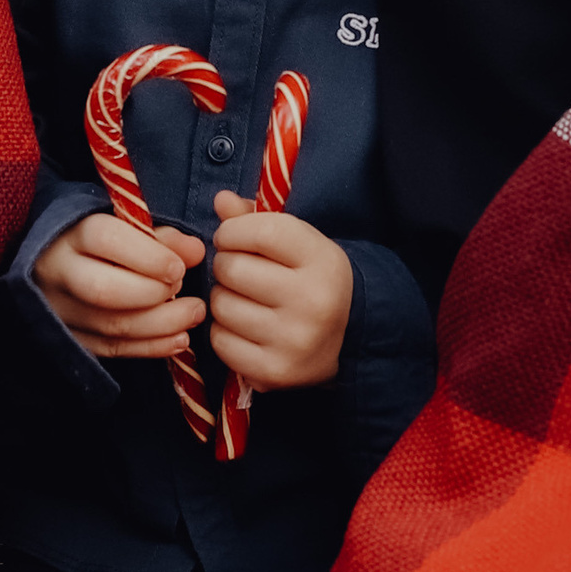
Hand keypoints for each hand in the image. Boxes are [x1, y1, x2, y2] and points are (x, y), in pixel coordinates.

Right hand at [33, 212, 207, 358]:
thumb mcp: (126, 228)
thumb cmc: (101, 242)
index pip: (106, 240)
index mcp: (70, 233)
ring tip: (193, 313)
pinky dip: (151, 347)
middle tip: (182, 286)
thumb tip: (195, 251)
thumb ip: (162, 237)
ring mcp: (60, 310)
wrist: (55, 263)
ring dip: (161, 324)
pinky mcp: (70, 339)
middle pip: (104, 289)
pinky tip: (179, 339)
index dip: (148, 255)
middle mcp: (57, 273)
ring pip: (110, 325)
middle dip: (153, 292)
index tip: (178, 267)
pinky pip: (111, 350)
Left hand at [205, 196, 352, 391]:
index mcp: (322, 260)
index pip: (260, 231)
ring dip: (222, 298)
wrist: (350, 335)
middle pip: (232, 269)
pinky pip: (220, 341)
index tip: (231, 237)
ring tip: (241, 298)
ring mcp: (294, 340)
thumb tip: (221, 200)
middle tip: (237, 270)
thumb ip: (257, 218)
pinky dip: (223, 331)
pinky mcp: (275, 371)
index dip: (232, 230)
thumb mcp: (298, 243)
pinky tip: (242, 327)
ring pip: (221, 305)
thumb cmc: (312, 278)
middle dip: (226, 264)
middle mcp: (312, 301)